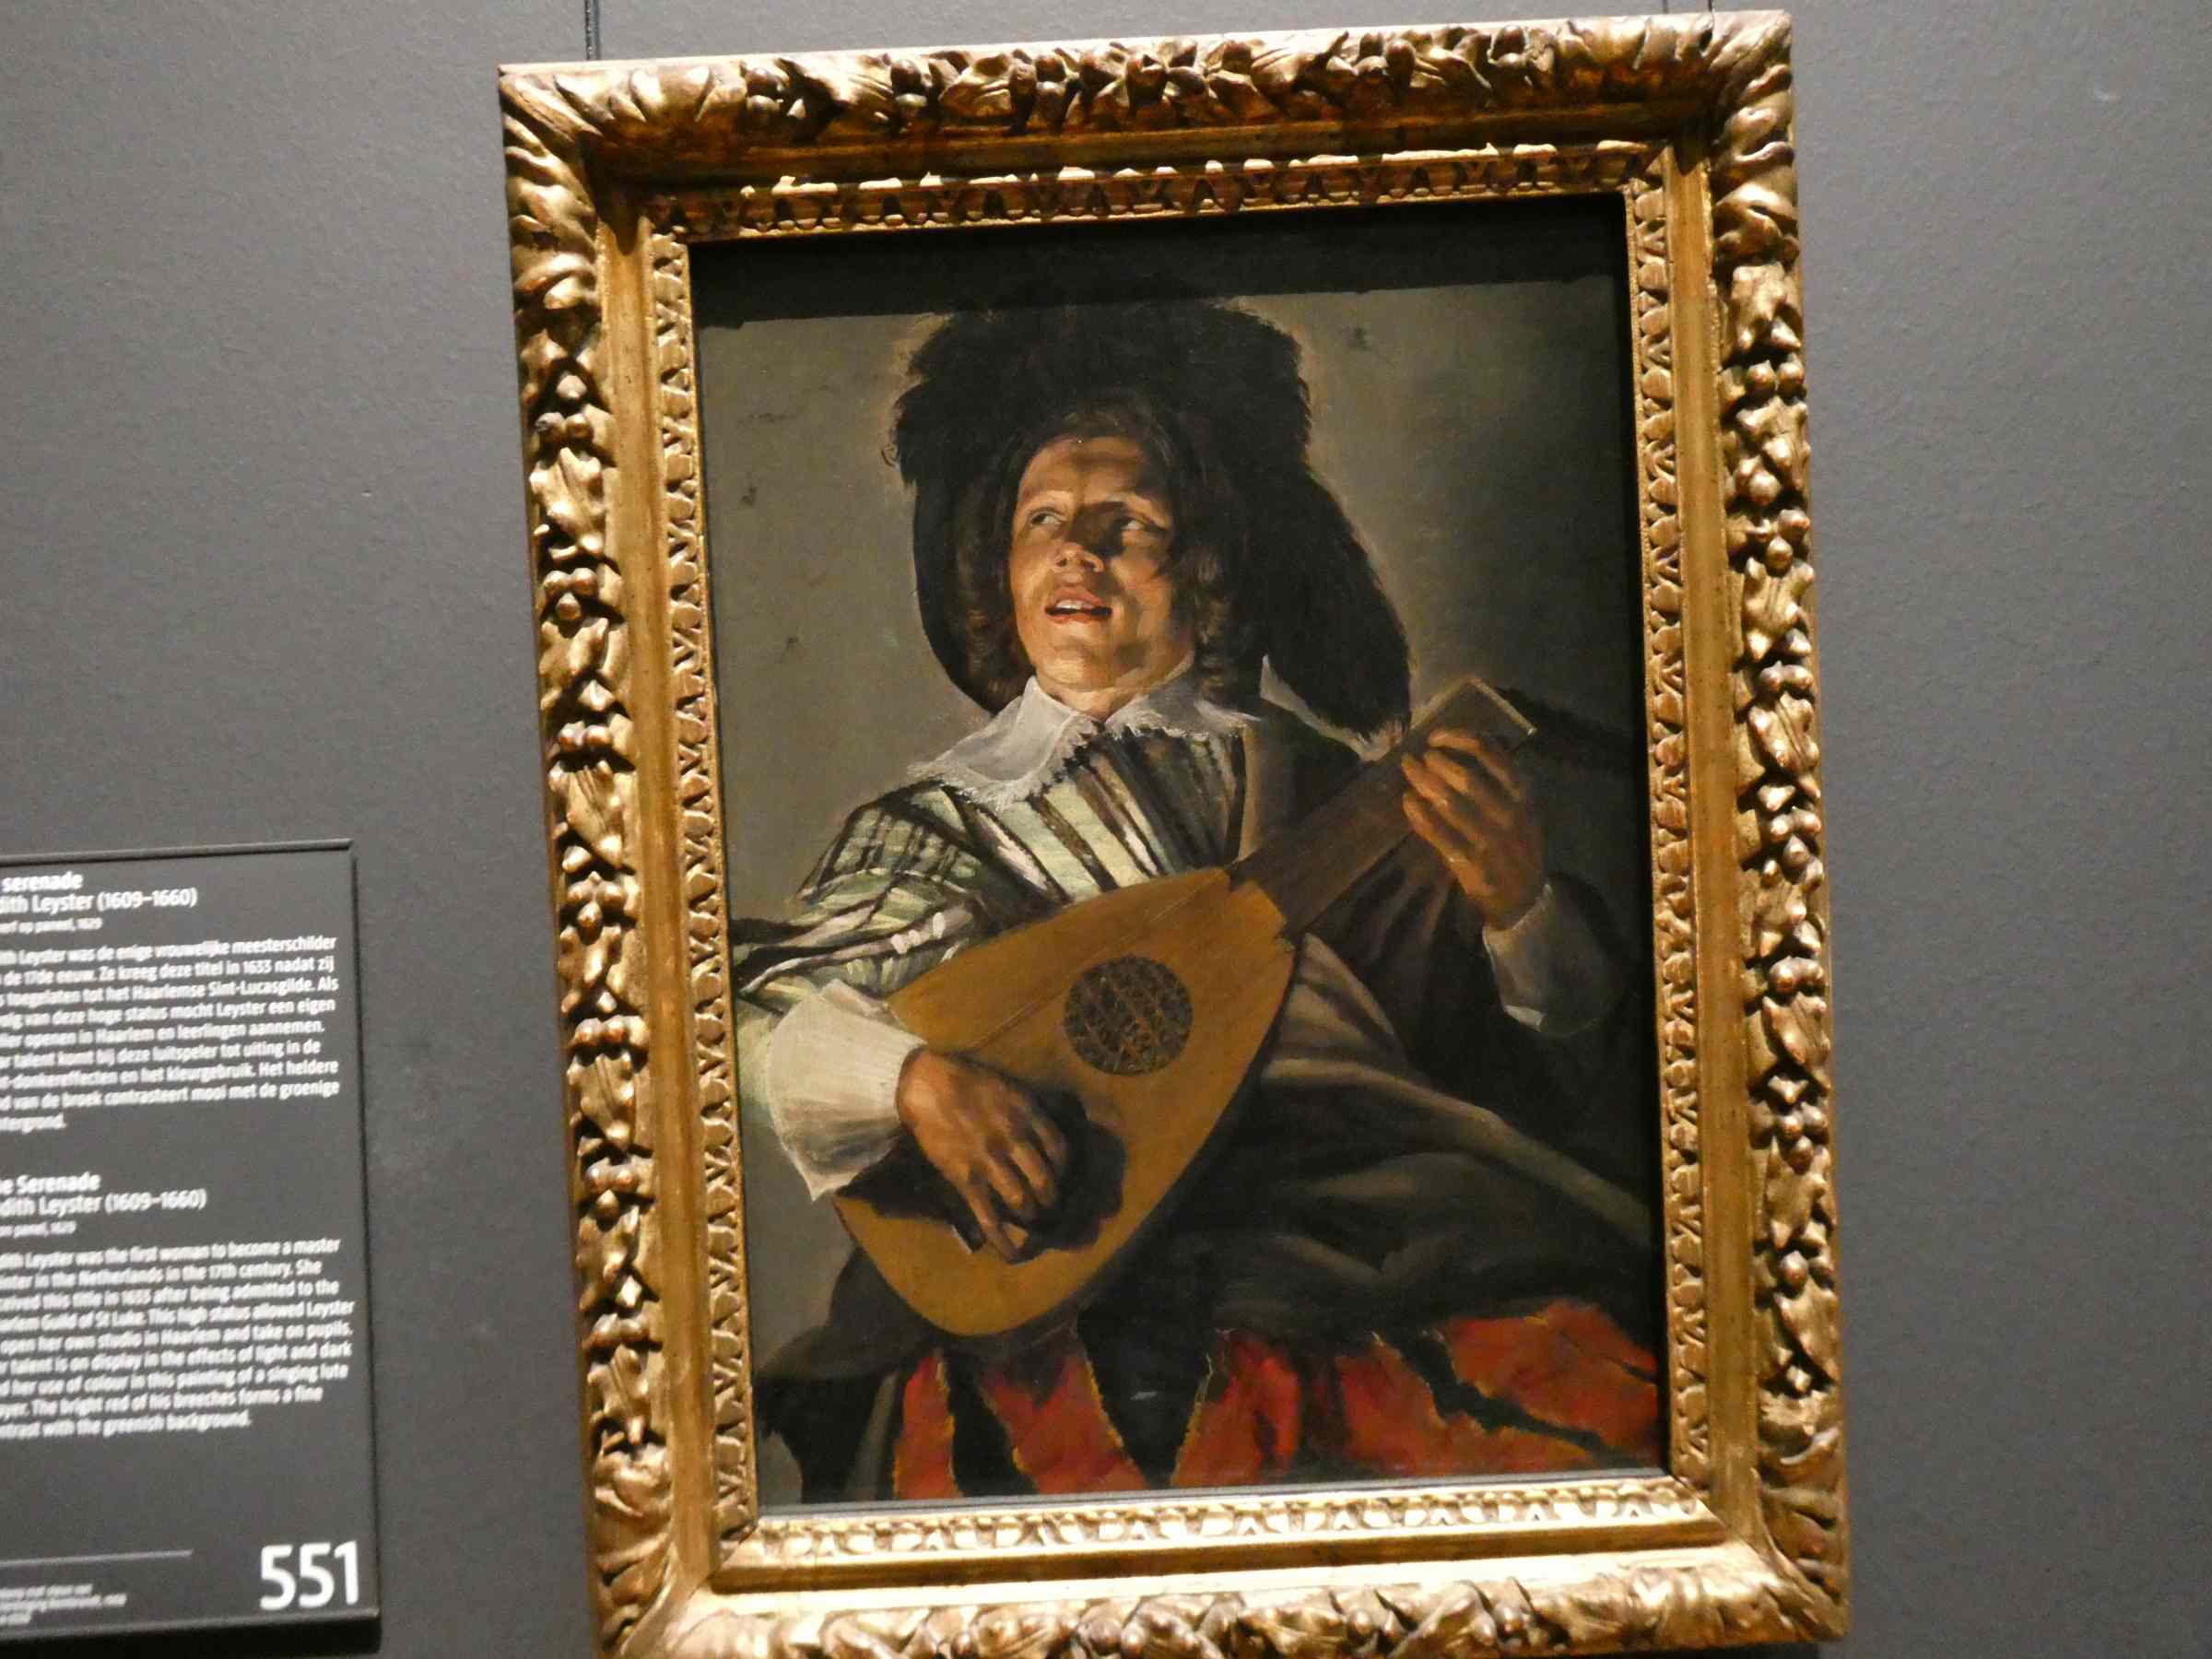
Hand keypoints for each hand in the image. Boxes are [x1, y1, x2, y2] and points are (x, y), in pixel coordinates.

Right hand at [894, 1048, 1069, 1260]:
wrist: (926, 1085)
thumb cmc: (968, 1080)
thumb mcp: (1010, 1086)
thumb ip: (1031, 1109)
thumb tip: (1049, 1128)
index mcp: (1028, 1114)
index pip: (1060, 1149)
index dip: (1065, 1168)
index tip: (1063, 1175)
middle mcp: (1015, 1140)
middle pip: (1046, 1180)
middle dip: (1052, 1198)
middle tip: (1051, 1204)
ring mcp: (991, 1162)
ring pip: (1022, 1200)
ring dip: (1030, 1214)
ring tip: (1031, 1217)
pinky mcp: (966, 1180)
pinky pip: (989, 1218)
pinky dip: (1004, 1240)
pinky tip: (1014, 1255)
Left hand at [1401, 727, 1544, 926]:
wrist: (1525, 897)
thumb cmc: (1517, 844)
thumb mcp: (1521, 809)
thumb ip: (1498, 782)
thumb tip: (1453, 752)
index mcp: (1523, 794)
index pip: (1493, 753)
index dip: (1459, 738)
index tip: (1435, 737)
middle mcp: (1509, 814)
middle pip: (1467, 777)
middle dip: (1435, 762)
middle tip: (1417, 758)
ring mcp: (1491, 840)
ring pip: (1450, 804)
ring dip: (1423, 783)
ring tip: (1409, 771)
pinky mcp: (1472, 863)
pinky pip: (1440, 834)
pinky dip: (1420, 815)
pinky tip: (1408, 802)